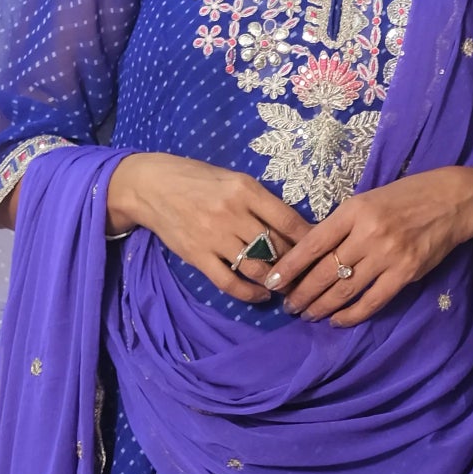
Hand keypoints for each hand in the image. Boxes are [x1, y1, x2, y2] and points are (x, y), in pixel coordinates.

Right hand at [106, 152, 307, 303]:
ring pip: (257, 267)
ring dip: (276, 280)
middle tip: (308, 273)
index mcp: (245, 189)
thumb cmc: (196, 179)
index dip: (310, 239)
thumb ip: (260, 201)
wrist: (150, 186)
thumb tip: (294, 227)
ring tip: (287, 285)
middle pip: (276, 247)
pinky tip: (262, 295)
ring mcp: (214, 237)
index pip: (288, 220)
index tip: (323, 249)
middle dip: (296, 264)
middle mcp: (232, 213)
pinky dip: (250, 293)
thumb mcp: (233, 179)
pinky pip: (230, 282)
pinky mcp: (198, 256)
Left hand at [271, 167, 472, 325]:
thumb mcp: (367, 200)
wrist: (451, 200)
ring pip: (345, 290)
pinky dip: (351, 314)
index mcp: (353, 211)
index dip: (289, 268)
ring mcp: (388, 255)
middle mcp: (368, 233)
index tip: (272, 283)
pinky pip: (372, 301)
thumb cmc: (404, 198)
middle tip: (289, 306)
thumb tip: (310, 254)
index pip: (312, 244)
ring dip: (321, 307)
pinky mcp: (406, 273)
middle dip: (302, 293)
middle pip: (324, 272)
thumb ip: (341, 225)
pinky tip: (338, 320)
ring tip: (308, 315)